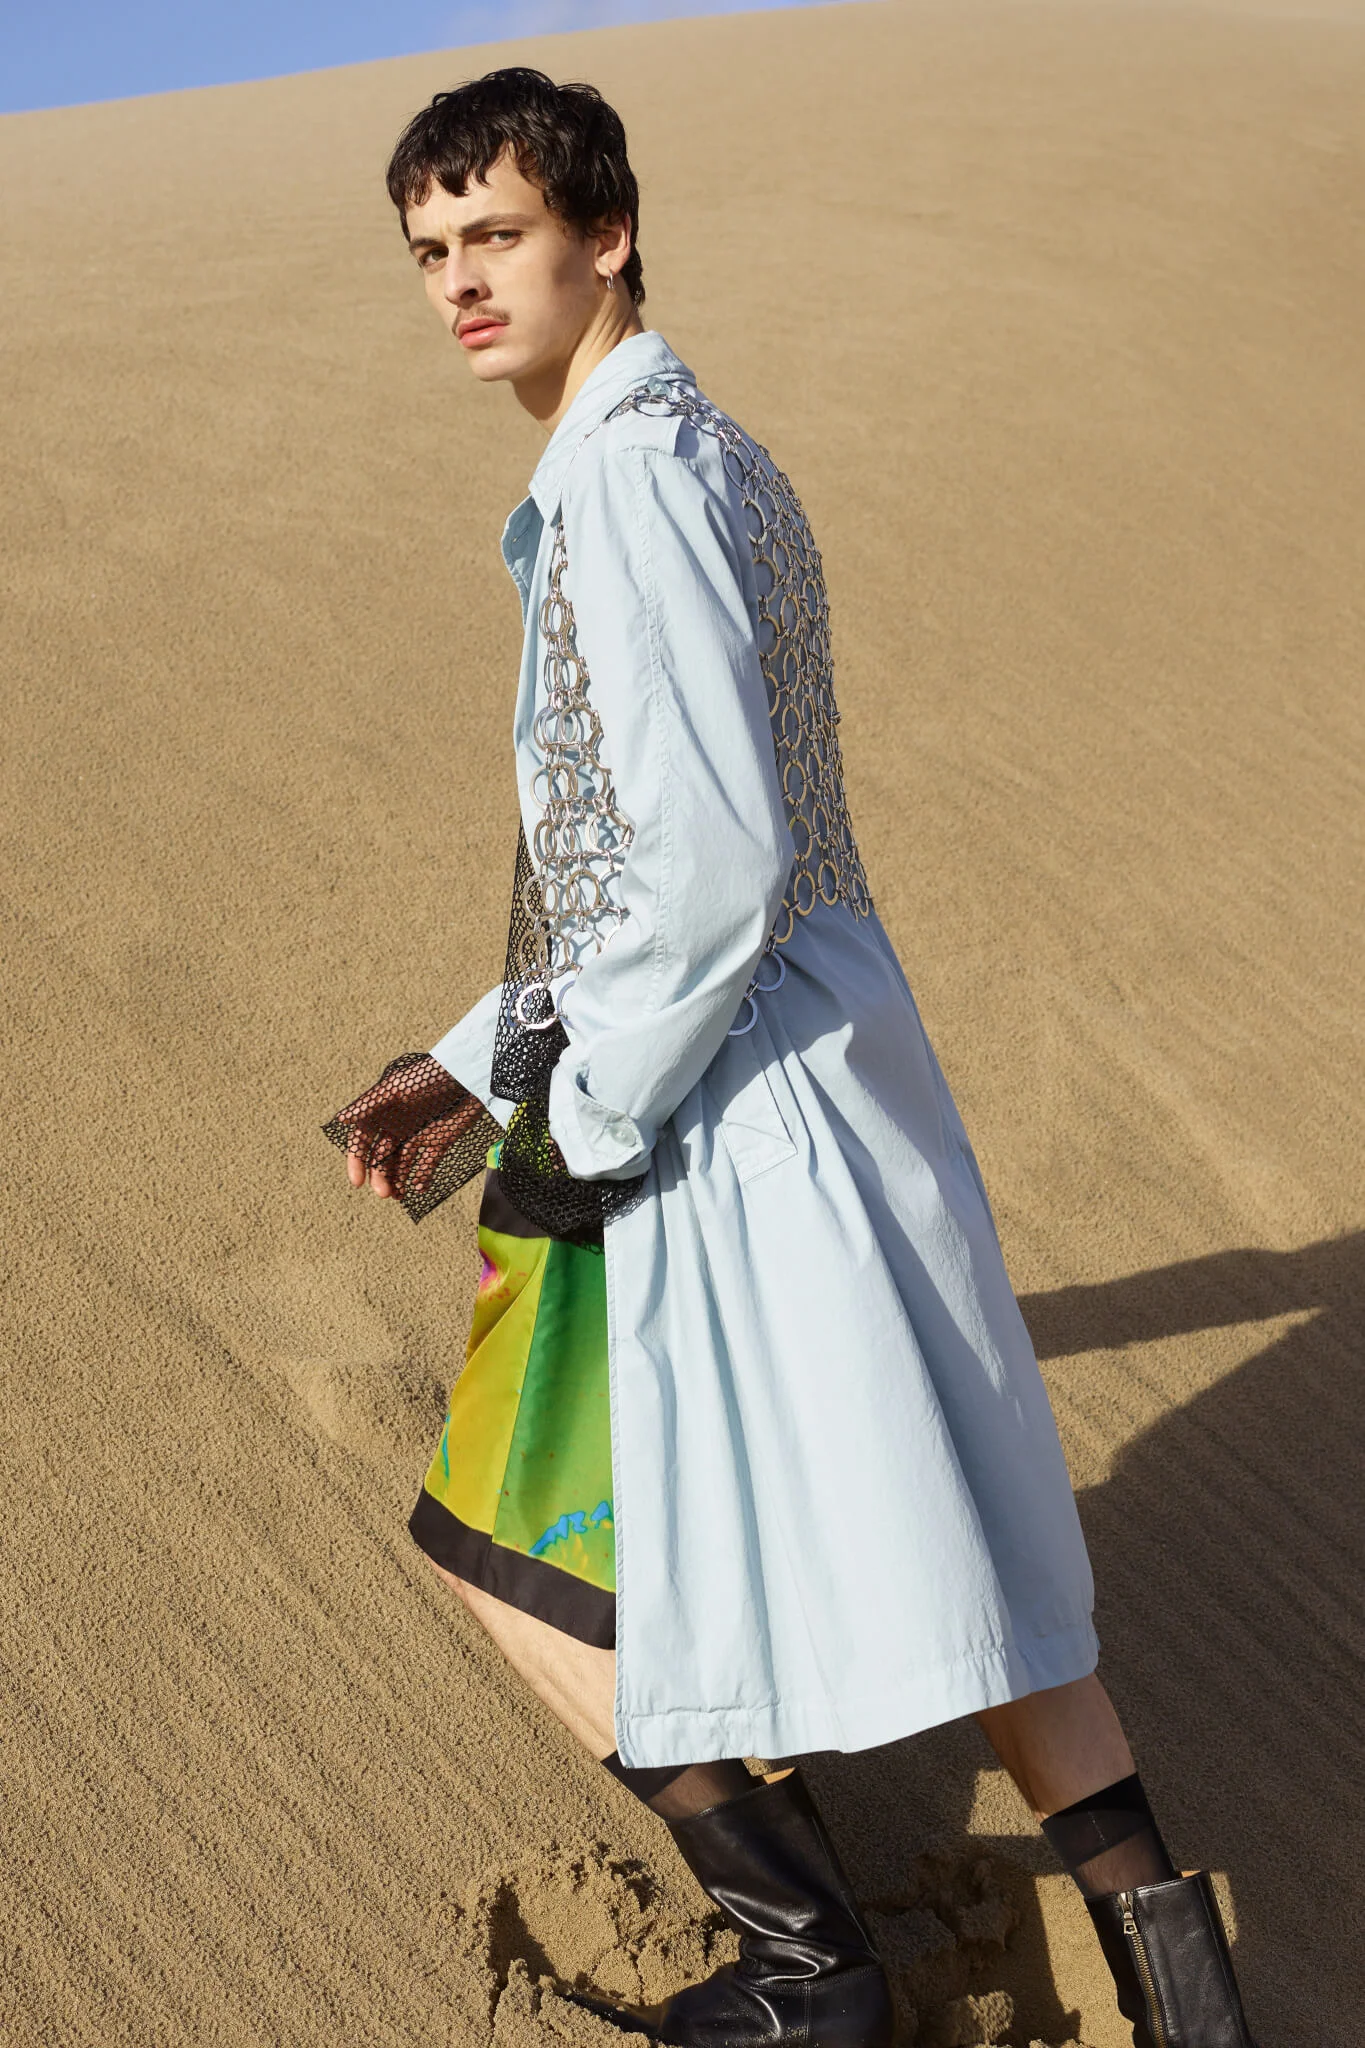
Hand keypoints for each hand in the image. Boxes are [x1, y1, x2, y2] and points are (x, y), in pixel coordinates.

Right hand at [329, 1054, 481, 1202]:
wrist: (467, 1075)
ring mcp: (416, 1136)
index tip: (357, 1182)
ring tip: (398, 1196)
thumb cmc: (428, 1076)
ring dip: (397, 1181)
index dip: (356, 1161)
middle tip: (384, 1193)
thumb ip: (370, 1105)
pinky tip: (419, 1187)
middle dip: (380, 1176)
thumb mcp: (396, 1088)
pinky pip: (426, 1166)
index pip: (362, 1142)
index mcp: (381, 1113)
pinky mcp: (438, 1142)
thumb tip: (341, 1119)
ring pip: (401, 1165)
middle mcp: (396, 1127)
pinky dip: (421, 1178)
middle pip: (381, 1158)